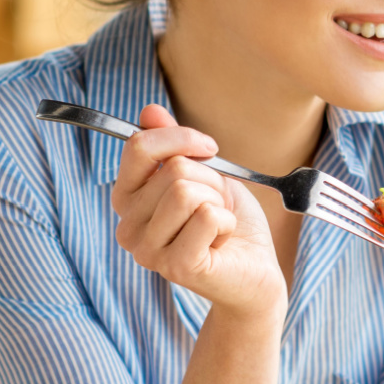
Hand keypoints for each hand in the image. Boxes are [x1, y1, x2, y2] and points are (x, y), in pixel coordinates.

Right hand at [111, 105, 286, 316]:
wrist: (255, 273)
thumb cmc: (228, 224)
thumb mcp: (203, 174)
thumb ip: (172, 145)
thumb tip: (149, 111)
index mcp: (127, 201)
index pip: (139, 147)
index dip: (180, 137)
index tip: (210, 149)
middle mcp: (127, 228)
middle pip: (172, 169)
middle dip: (210, 181)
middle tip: (216, 207)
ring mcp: (148, 251)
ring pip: (185, 191)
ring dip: (217, 201)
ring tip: (218, 224)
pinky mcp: (175, 266)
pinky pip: (206, 216)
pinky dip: (226, 222)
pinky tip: (222, 241)